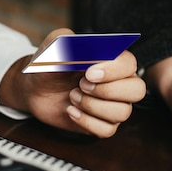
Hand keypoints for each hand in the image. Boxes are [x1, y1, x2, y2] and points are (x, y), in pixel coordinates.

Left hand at [0, 28, 145, 137]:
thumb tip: (83, 46)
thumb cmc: (49, 64)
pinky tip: (71, 110)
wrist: (35, 88)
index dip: (113, 70)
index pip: (129, 64)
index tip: (89, 72)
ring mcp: (113, 104)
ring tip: (72, 96)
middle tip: (81, 85)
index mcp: (112, 60)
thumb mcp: (53, 46)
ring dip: (93, 106)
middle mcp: (118, 82)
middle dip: (108, 90)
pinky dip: (87, 121)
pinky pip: (108, 130)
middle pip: (136, 90)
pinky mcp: (102, 123)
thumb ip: (67, 41)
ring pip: (122, 112)